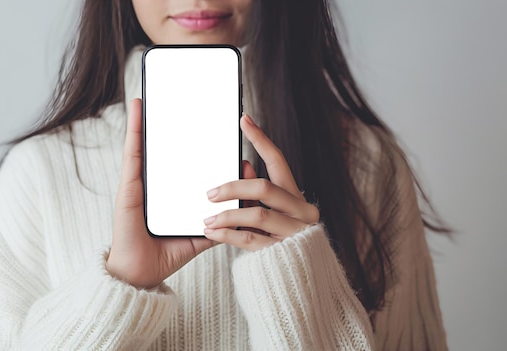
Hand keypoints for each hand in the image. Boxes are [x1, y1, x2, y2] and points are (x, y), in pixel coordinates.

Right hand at [106, 99, 215, 288]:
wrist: (140, 274)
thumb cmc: (166, 256)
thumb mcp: (201, 237)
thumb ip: (220, 225)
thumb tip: (241, 213)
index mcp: (176, 194)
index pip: (193, 166)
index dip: (209, 152)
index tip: (229, 138)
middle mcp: (160, 184)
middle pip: (174, 151)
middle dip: (184, 128)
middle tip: (198, 104)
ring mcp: (144, 181)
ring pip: (151, 142)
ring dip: (155, 116)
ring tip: (164, 92)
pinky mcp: (130, 183)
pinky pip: (134, 150)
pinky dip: (135, 126)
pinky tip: (139, 106)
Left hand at [203, 114, 319, 250]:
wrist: (291, 279)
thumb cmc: (274, 238)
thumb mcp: (266, 210)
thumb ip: (255, 191)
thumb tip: (242, 165)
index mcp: (295, 195)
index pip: (278, 160)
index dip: (260, 139)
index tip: (243, 120)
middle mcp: (301, 210)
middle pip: (265, 187)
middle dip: (233, 186)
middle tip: (209, 192)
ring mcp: (293, 232)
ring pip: (258, 214)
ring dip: (227, 214)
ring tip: (206, 217)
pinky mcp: (281, 252)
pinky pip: (250, 239)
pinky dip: (228, 235)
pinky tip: (211, 232)